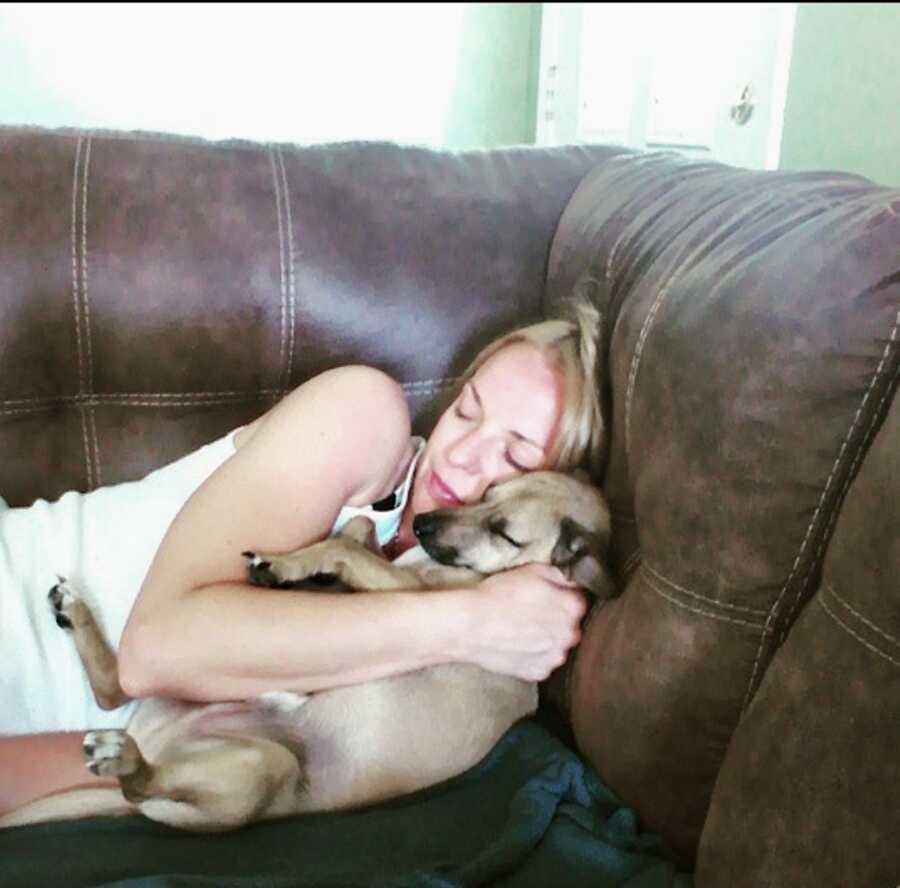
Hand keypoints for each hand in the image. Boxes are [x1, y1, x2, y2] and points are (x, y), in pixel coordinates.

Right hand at [458, 563, 588, 681]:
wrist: (470, 625)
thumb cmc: (498, 595)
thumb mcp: (533, 570)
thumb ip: (561, 575)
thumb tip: (573, 581)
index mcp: (573, 607)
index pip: (579, 599)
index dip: (561, 595)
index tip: (547, 595)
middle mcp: (570, 635)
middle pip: (570, 625)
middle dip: (556, 618)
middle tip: (532, 611)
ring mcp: (554, 657)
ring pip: (557, 645)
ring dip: (546, 638)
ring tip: (521, 628)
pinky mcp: (538, 673)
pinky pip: (542, 662)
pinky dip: (534, 655)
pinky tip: (516, 643)